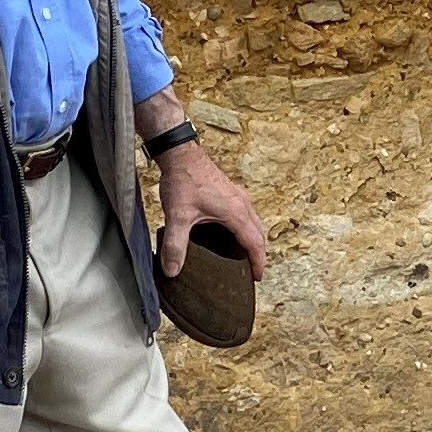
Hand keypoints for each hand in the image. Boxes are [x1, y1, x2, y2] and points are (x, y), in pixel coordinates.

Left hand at [154, 143, 266, 279]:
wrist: (181, 153)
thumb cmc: (184, 180)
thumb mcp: (177, 216)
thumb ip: (175, 245)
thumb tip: (172, 271)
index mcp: (236, 213)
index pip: (255, 243)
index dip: (258, 262)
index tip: (257, 278)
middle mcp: (242, 204)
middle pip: (259, 234)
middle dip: (258, 254)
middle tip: (251, 272)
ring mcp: (238, 196)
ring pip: (254, 223)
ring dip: (253, 240)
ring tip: (243, 257)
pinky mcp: (230, 192)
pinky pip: (246, 215)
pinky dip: (245, 229)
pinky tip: (230, 235)